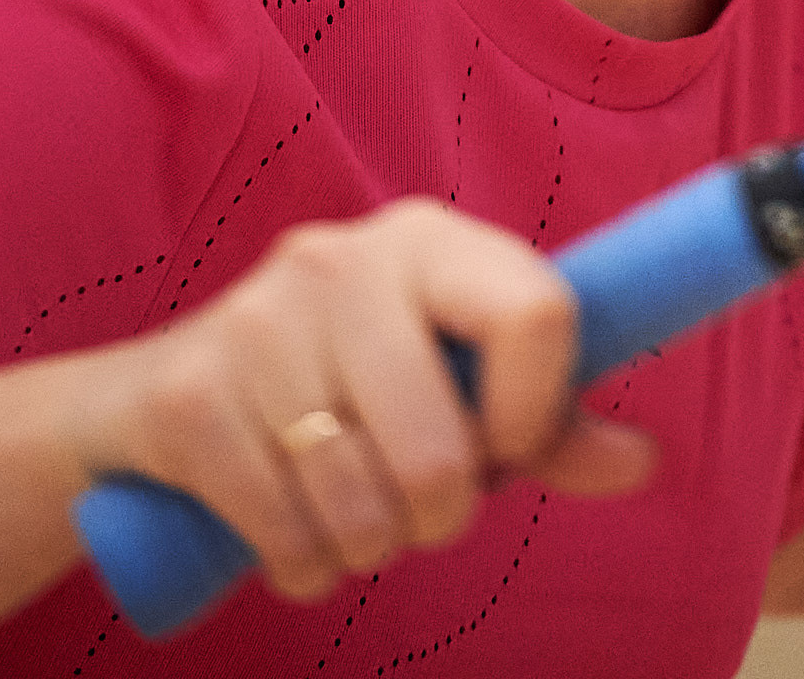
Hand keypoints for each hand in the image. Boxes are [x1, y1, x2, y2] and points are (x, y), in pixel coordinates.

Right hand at [67, 201, 653, 599]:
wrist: (160, 396)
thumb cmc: (349, 391)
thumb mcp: (454, 386)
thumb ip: (548, 423)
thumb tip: (642, 461)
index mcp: (431, 239)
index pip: (539, 311)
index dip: (536, 412)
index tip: (505, 447)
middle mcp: (346, 257)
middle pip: (443, 446)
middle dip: (438, 511)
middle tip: (416, 501)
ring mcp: (260, 318)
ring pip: (360, 502)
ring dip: (366, 544)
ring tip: (353, 514)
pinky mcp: (191, 395)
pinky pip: (282, 531)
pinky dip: (301, 564)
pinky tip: (294, 531)